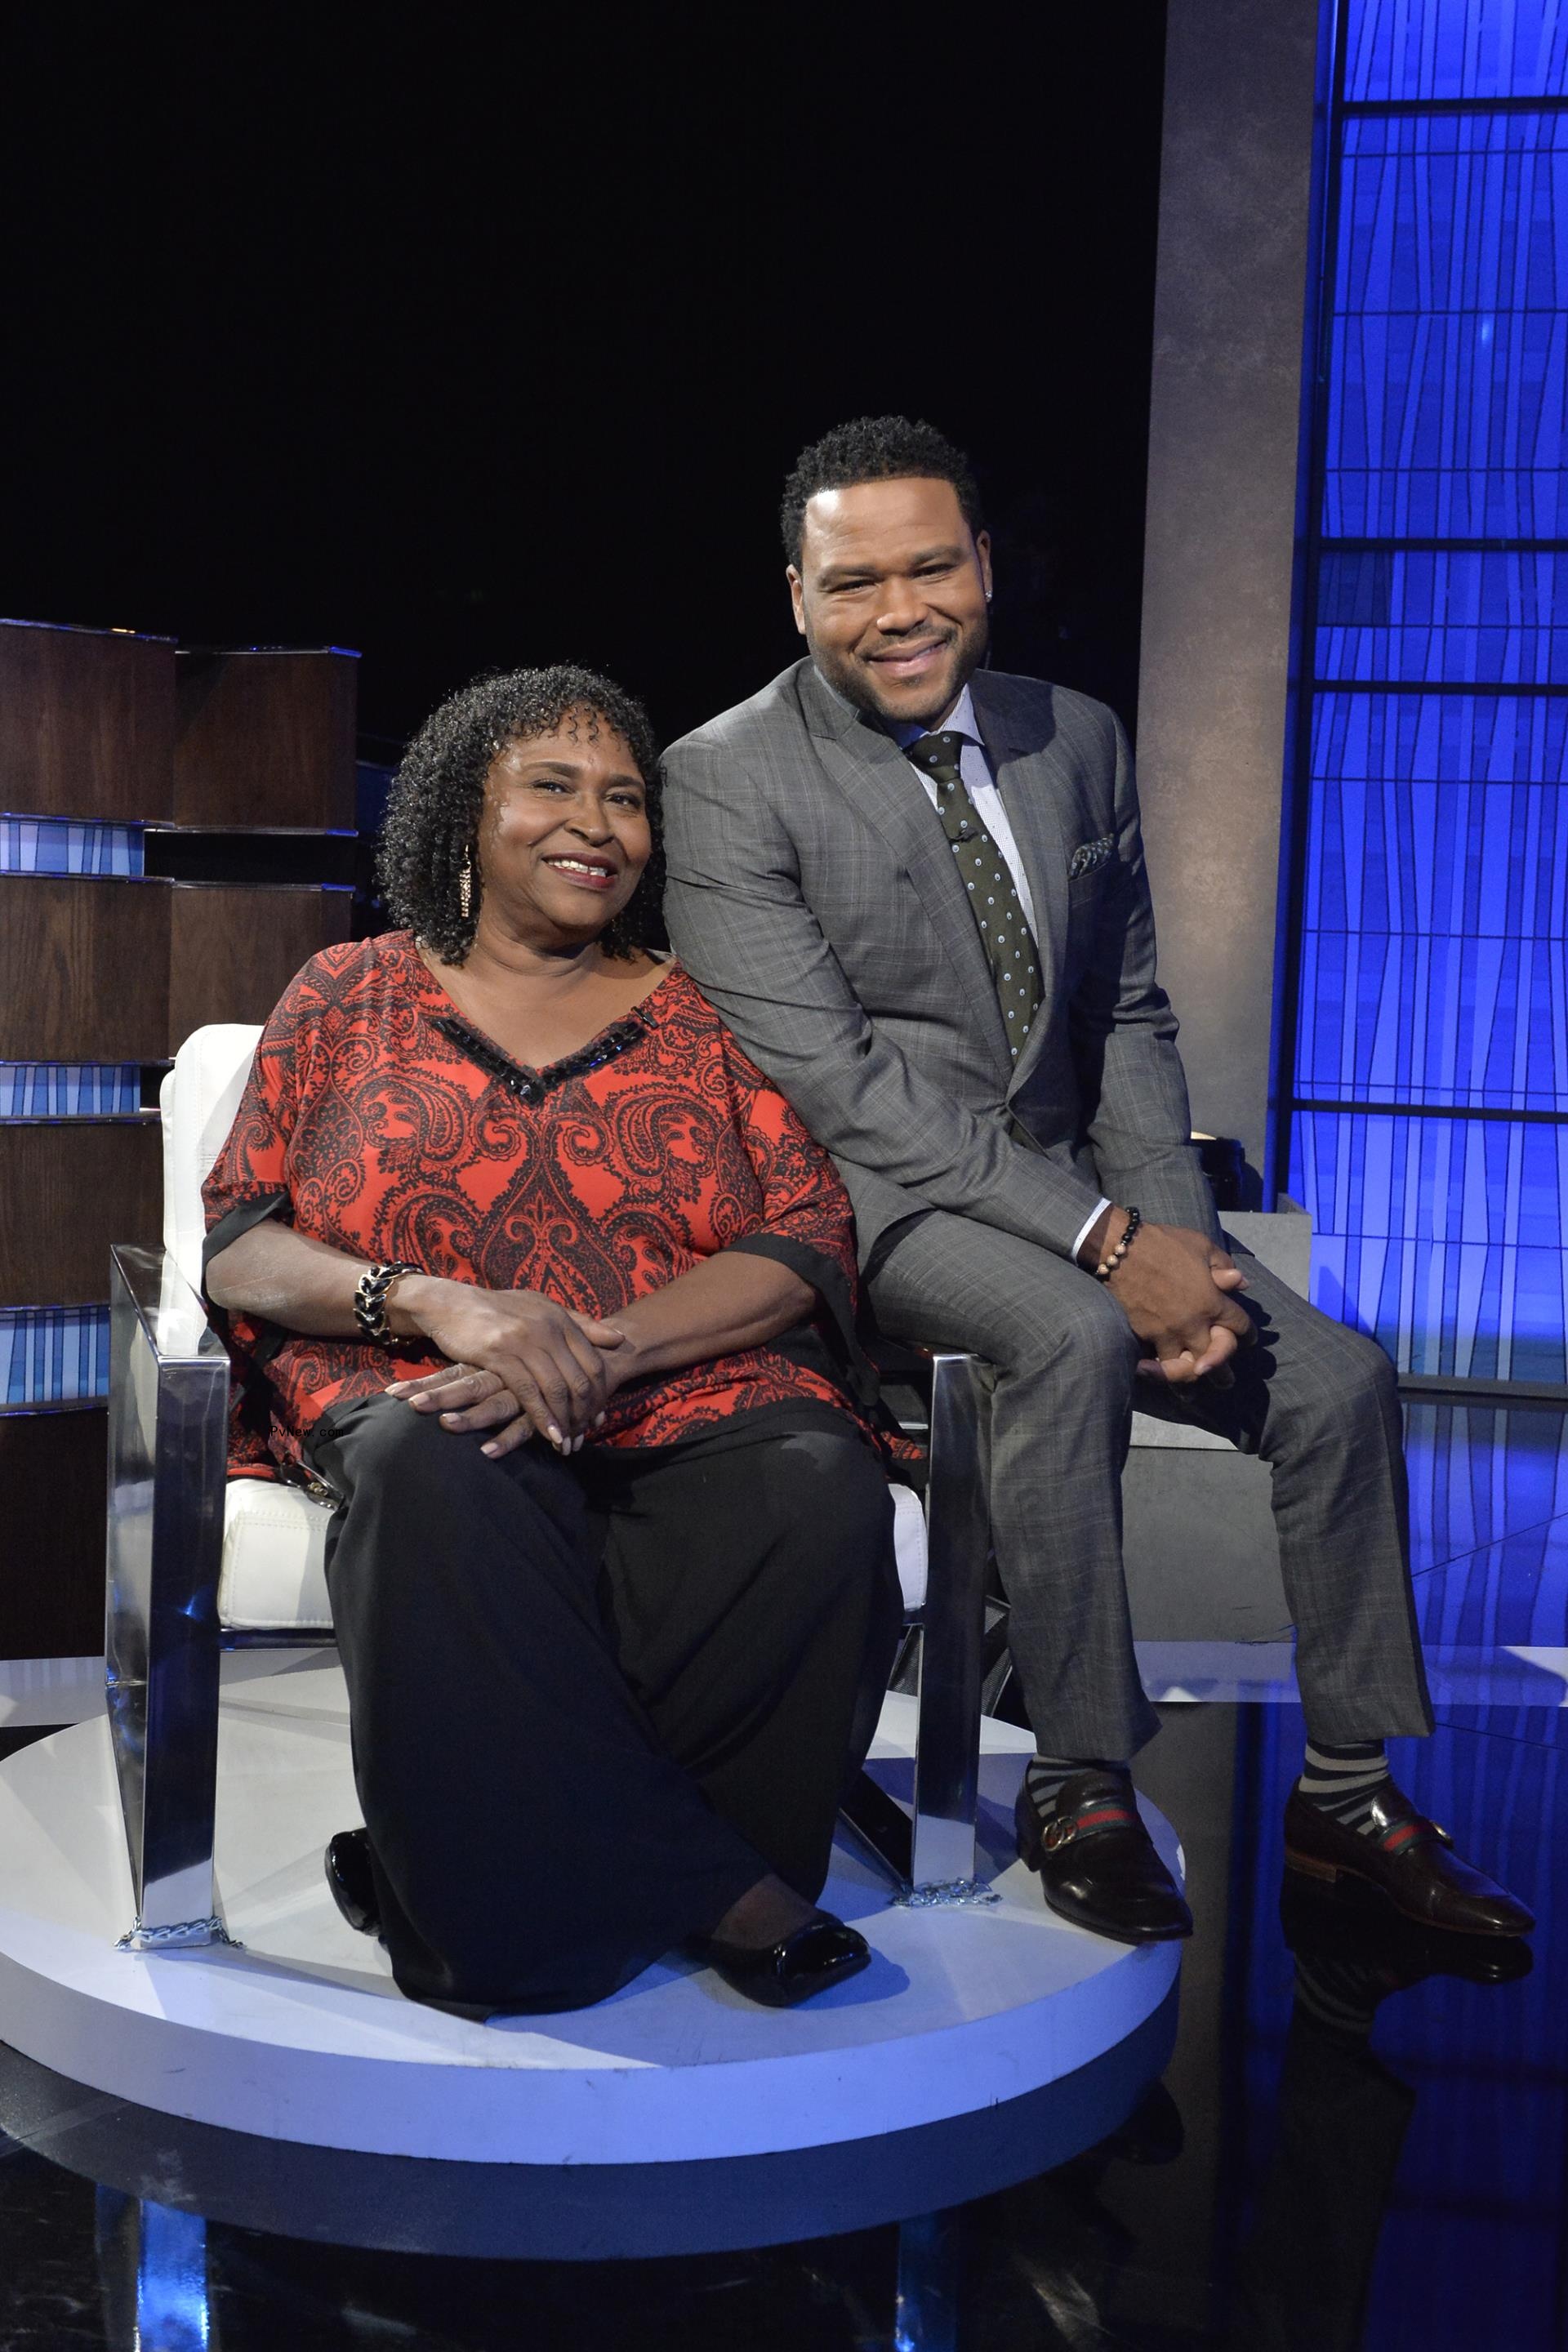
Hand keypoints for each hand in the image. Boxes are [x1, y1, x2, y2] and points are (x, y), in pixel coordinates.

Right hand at [387, 1280, 627, 1450]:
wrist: (452, 1304)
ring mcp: (524, 1341)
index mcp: (560, 1319)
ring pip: (556, 1388)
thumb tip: (619, 1338)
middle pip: (579, 1379)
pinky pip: (528, 1392)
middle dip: (584, 1413)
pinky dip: (541, 1417)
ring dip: (564, 1420)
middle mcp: (548, 1328)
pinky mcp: (500, 1354)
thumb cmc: (499, 1311)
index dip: (599, 1394)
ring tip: (567, 1444)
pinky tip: (548, 1435)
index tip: (596, 1417)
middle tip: (583, 1436)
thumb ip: (580, 1324)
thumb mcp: (542, 1309)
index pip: (593, 1362)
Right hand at [1087, 1214, 1253, 1386]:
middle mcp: (1194, 1323)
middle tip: (1226, 1381)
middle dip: (1224, 1370)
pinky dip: (1161, 1373)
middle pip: (1217, 1356)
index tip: (1249, 1338)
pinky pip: (1158, 1362)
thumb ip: (1223, 1266)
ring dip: (1192, 1378)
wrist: (1121, 1251)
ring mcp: (1169, 1332)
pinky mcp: (1146, 1336)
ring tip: (1192, 1391)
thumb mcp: (1201, 1246)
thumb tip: (1241, 1283)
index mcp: (1212, 1301)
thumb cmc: (1164, 1244)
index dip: (1248, 1333)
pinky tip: (1163, 1378)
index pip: (1240, 1326)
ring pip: (1187, 1368)